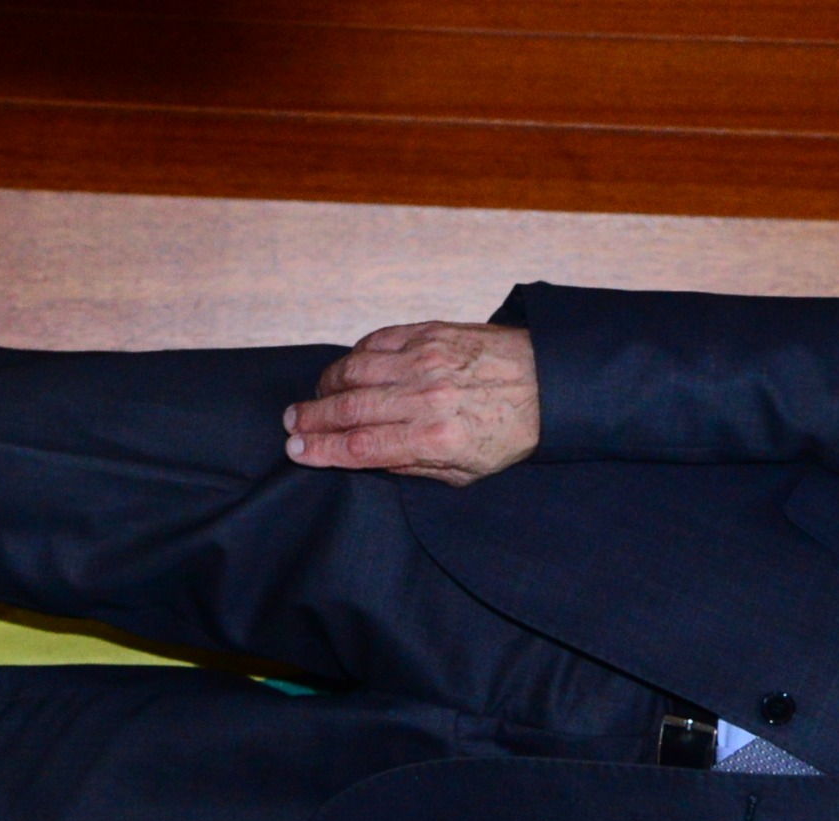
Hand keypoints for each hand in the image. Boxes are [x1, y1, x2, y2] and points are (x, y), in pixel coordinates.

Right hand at [283, 324, 540, 483]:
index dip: (322, 450)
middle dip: (312, 419)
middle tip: (290, 424)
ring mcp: (426, 359)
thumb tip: (366, 459)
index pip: (361, 447)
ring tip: (312, 399)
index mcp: (436, 438)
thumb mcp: (466, 471)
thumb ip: (414, 466)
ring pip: (355, 370)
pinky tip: (346, 371)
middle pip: (349, 409)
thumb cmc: (507, 432)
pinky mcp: (430, 332)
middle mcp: (427, 397)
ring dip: (326, 386)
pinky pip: (376, 341)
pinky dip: (354, 356)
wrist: (548, 381)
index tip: (297, 450)